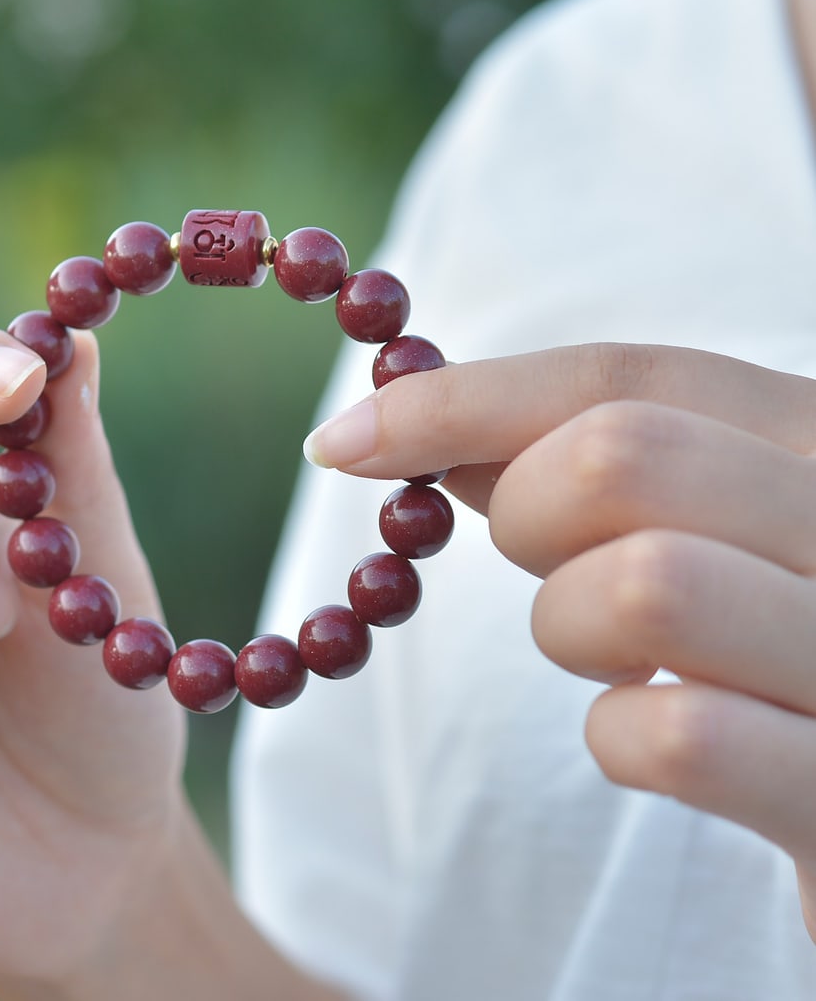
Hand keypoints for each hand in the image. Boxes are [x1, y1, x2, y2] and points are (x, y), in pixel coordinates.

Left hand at [305, 342, 815, 939]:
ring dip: (571, 627)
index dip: (463, 400)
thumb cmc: (778, 646)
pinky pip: (678, 740)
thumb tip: (424, 420)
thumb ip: (594, 466)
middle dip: (525, 514)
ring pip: (645, 585)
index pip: (630, 378)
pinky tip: (646, 740)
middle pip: (623, 456)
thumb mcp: (714, 523)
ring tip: (614, 659)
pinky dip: (617, 739)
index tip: (346, 440)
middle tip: (543, 565)